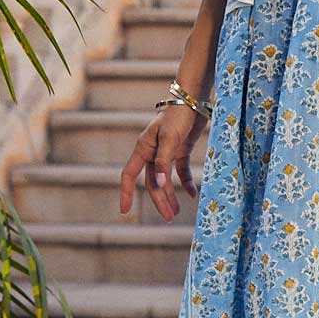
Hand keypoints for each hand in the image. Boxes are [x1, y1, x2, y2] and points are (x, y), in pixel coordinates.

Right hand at [119, 104, 203, 221]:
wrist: (194, 100)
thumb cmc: (178, 116)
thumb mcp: (170, 139)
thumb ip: (163, 161)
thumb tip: (159, 183)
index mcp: (142, 148)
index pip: (129, 174)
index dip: (126, 192)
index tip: (124, 211)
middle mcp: (151, 151)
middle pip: (152, 181)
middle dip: (159, 200)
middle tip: (169, 217)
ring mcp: (166, 152)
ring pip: (164, 179)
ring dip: (170, 195)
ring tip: (177, 211)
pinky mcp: (180, 149)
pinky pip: (180, 170)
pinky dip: (185, 182)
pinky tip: (192, 194)